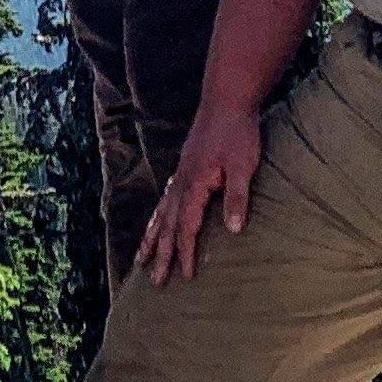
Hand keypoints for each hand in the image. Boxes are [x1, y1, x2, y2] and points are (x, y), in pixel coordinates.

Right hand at [143, 104, 264, 283]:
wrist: (226, 100)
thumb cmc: (237, 133)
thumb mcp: (242, 166)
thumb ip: (235, 197)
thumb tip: (233, 230)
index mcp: (193, 185)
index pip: (186, 227)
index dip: (185, 253)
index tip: (185, 276)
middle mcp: (180, 182)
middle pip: (166, 226)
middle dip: (160, 255)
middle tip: (155, 282)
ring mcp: (179, 174)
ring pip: (160, 213)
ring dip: (151, 238)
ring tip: (139, 259)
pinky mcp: (184, 167)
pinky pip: (165, 199)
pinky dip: (157, 216)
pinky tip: (156, 221)